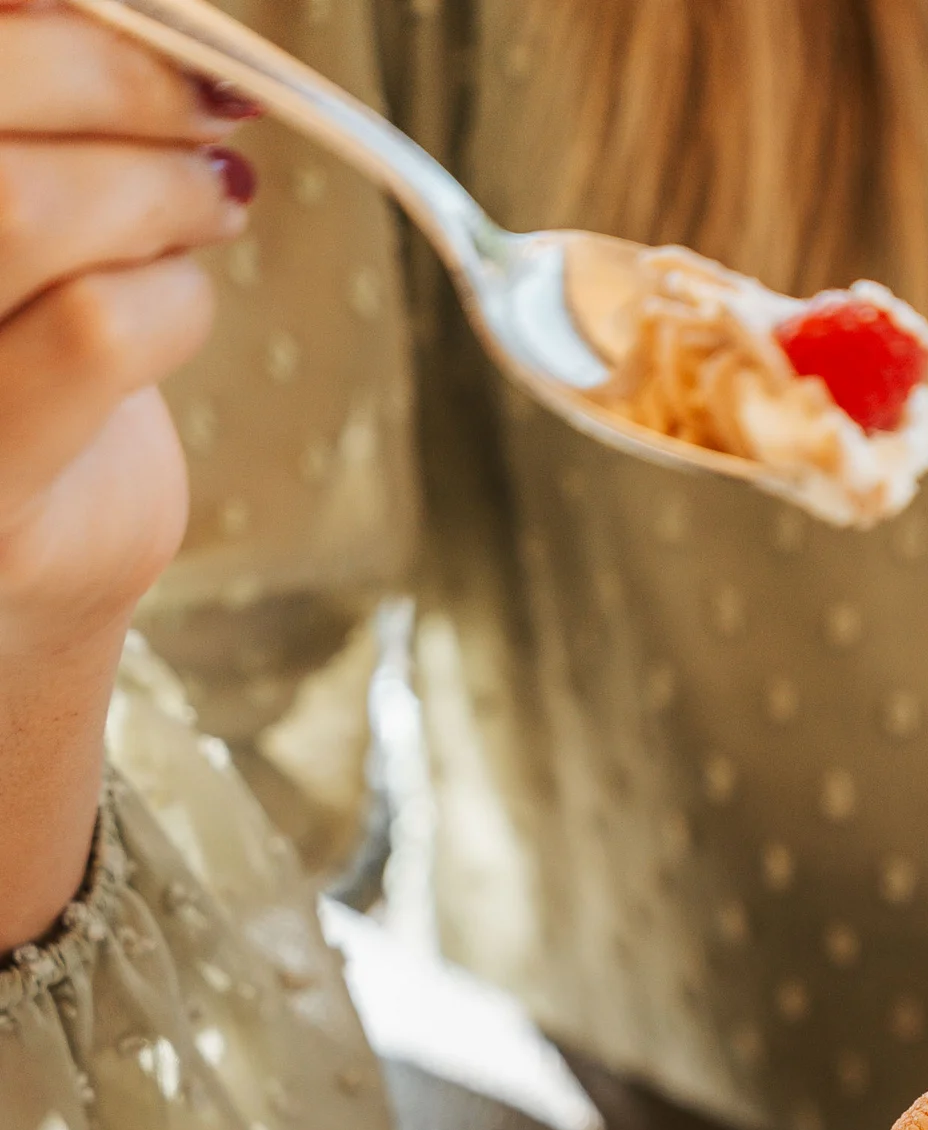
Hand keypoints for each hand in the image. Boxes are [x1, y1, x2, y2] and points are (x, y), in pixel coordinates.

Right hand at [0, 0, 254, 943]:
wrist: (19, 581)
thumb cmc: (20, 367)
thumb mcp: (21, 216)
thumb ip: (43, 107)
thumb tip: (141, 16)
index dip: (61, 17)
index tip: (168, 26)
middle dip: (117, 80)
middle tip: (212, 114)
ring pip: (22, 202)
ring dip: (157, 188)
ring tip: (214, 199)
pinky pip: (92, 329)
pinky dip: (175, 298)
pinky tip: (183, 303)